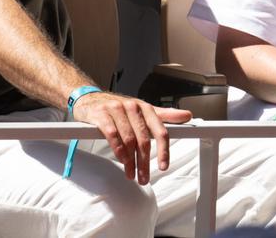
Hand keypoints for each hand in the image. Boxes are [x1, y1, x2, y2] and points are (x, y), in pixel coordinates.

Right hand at [73, 92, 191, 184]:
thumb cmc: (116, 108)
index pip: (160, 131)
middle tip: (143, 177)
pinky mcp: (101, 114)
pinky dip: (118, 151)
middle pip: (143, 140)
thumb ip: (164, 115)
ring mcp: (116, 109)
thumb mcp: (141, 110)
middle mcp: (132, 107)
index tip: (163, 166)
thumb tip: (187, 115)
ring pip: (128, 140)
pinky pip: (113, 136)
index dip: (163, 151)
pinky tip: (121, 160)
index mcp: (145, 107)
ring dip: (130, 161)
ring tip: (131, 172)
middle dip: (144, 162)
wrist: (88, 98)